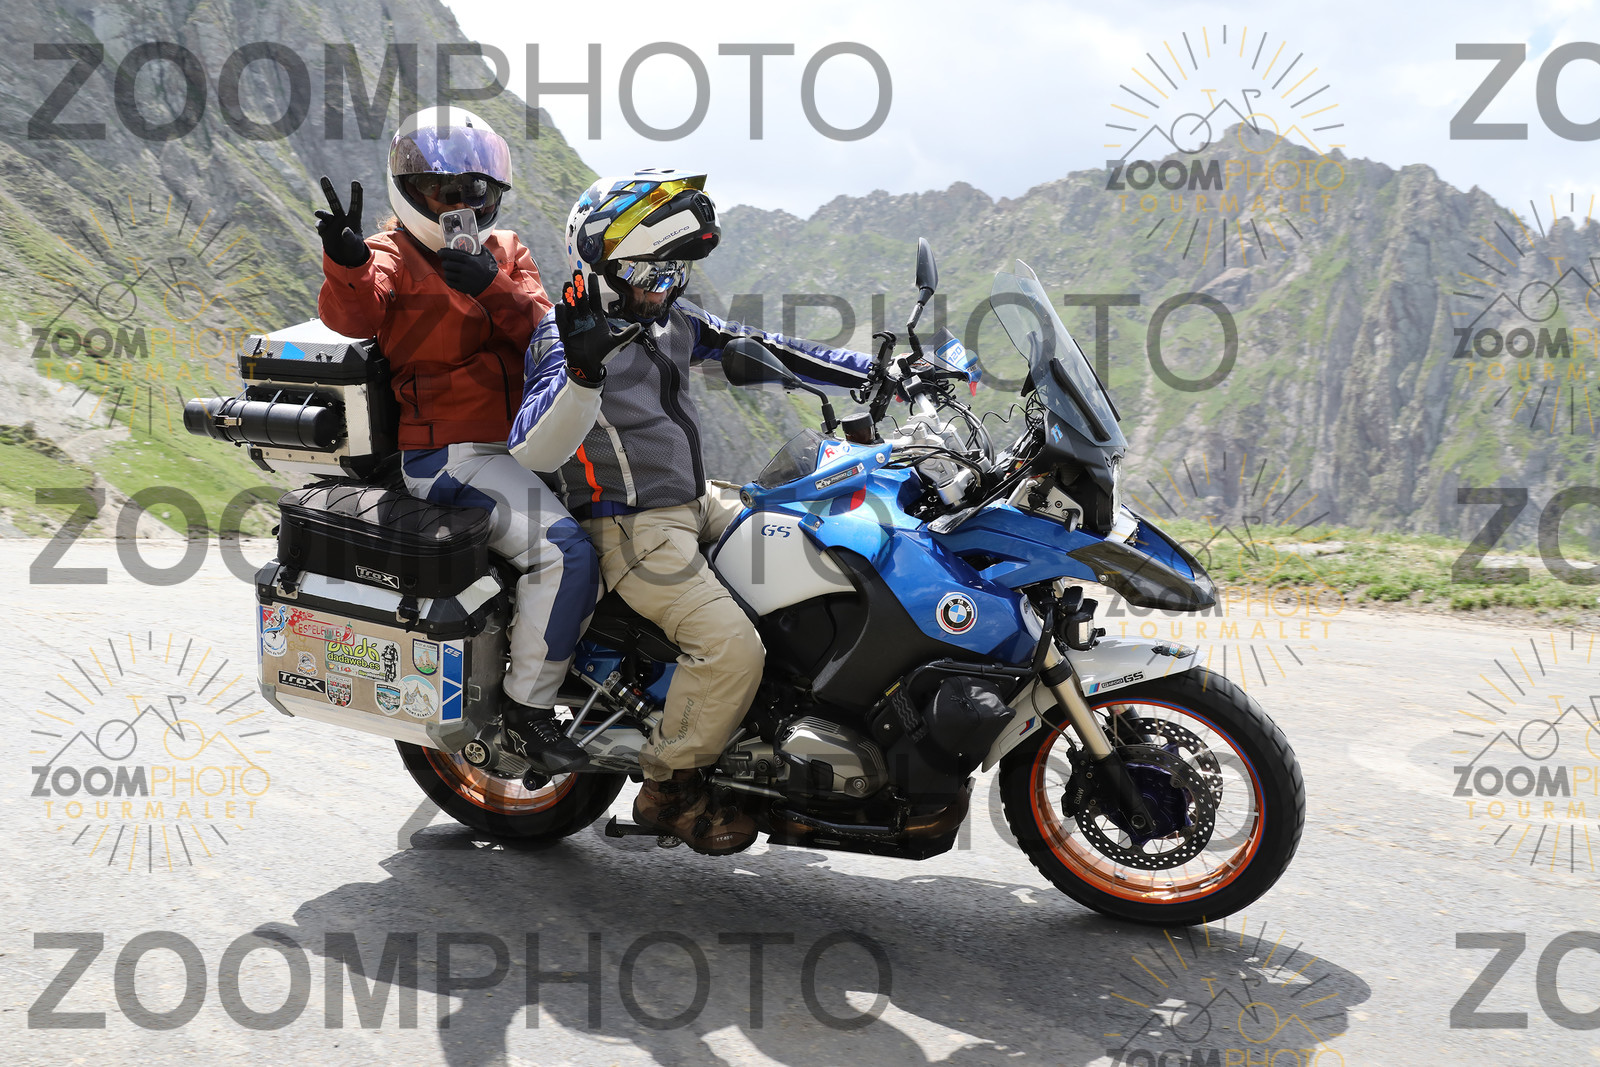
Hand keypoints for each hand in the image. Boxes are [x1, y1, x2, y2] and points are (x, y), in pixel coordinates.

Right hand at [315, 176, 368, 268]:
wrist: (345, 258)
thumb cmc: (354, 249)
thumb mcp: (355, 244)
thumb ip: (351, 237)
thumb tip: (344, 230)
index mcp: (353, 220)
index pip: (356, 205)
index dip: (356, 194)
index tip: (356, 182)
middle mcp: (341, 218)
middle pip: (334, 202)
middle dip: (328, 190)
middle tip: (323, 177)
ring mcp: (332, 224)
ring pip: (324, 214)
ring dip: (321, 213)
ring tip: (318, 213)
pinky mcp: (324, 231)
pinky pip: (320, 225)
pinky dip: (319, 225)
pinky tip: (320, 228)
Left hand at [438, 246, 498, 294]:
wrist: (491, 284)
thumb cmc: (487, 269)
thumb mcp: (485, 256)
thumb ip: (480, 247)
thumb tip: (474, 239)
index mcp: (469, 260)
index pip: (452, 254)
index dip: (443, 252)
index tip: (439, 252)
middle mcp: (465, 269)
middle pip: (447, 264)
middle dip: (444, 262)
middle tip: (445, 262)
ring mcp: (463, 279)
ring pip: (447, 274)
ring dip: (446, 271)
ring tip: (449, 270)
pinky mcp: (462, 287)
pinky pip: (450, 282)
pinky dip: (449, 280)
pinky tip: (451, 277)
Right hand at [556, 271, 639, 386]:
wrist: (590, 366)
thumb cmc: (603, 353)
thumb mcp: (618, 343)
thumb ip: (628, 335)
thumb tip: (640, 326)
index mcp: (596, 316)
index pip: (594, 298)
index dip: (593, 286)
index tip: (592, 274)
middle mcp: (585, 317)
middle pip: (581, 297)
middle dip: (579, 284)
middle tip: (577, 271)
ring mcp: (574, 323)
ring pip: (571, 305)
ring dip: (569, 295)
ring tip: (568, 283)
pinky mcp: (566, 332)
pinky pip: (563, 321)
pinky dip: (562, 313)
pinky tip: (562, 304)